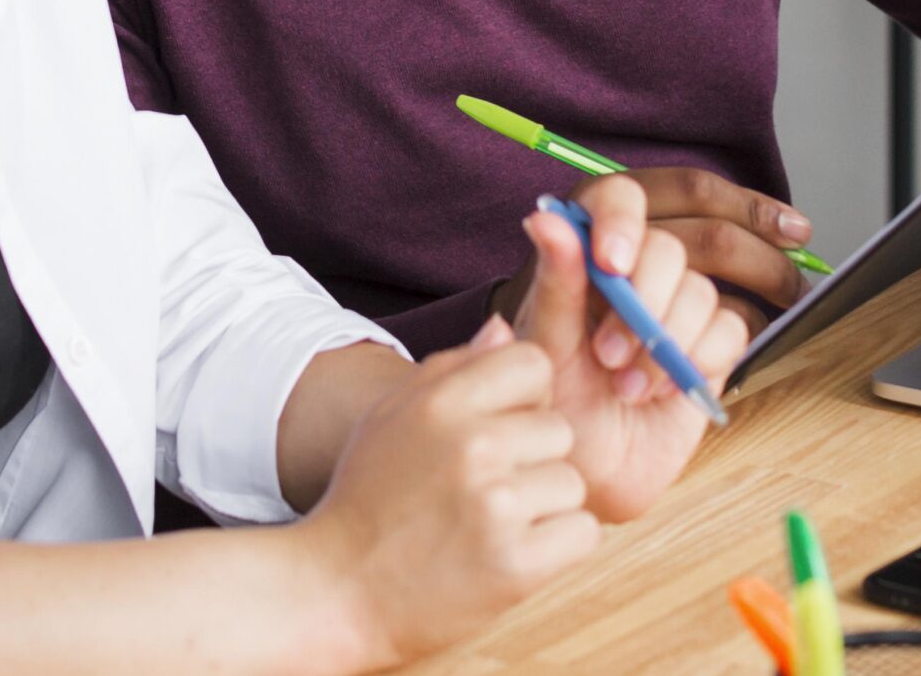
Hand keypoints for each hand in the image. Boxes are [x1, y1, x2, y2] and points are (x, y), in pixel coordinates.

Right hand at [300, 323, 594, 668]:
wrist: (337, 591)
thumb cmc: (368, 500)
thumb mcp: (392, 417)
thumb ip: (451, 369)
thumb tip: (503, 329)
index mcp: (442, 402)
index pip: (534, 365)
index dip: (526, 398)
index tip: (503, 430)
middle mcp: (474, 445)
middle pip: (559, 429)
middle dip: (533, 460)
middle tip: (486, 491)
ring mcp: (497, 505)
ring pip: (572, 483)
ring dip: (544, 508)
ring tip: (492, 526)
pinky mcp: (517, 565)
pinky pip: (583, 534)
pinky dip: (558, 548)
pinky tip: (514, 554)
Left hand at [512, 173, 750, 523]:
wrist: (585, 476)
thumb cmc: (554, 410)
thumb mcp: (544, 348)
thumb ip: (554, 283)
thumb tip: (544, 216)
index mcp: (589, 259)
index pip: (619, 200)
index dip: (622, 221)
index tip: (612, 263)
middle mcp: (638, 275)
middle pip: (669, 247)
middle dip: (644, 301)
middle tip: (608, 354)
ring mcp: (678, 310)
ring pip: (700, 290)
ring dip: (664, 342)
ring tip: (626, 387)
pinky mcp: (711, 348)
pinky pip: (730, 329)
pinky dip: (697, 360)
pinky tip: (662, 392)